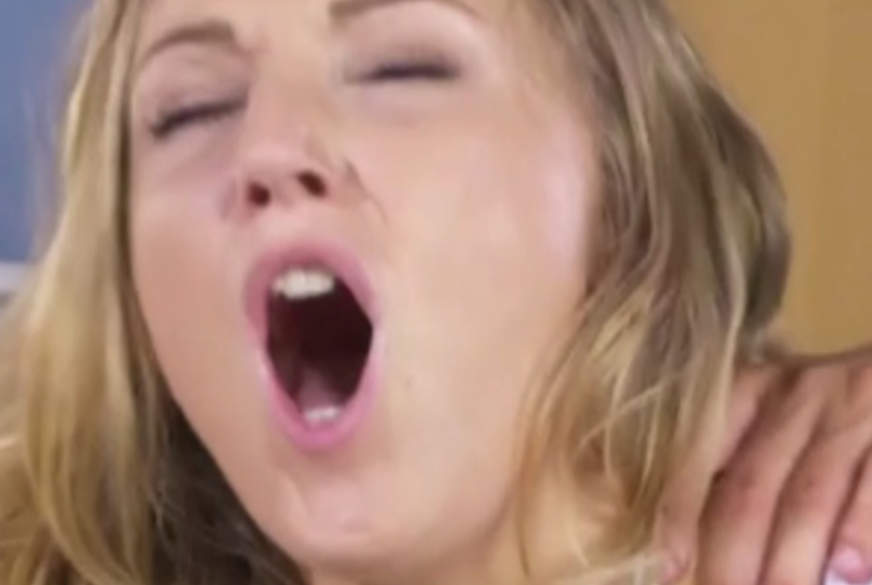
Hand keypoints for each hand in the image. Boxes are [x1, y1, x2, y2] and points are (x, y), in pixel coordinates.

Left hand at [658, 345, 871, 584]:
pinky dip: (856, 535)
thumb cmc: (840, 412)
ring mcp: (852, 411)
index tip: (667, 565)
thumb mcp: (790, 418)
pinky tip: (849, 573)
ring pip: (806, 501)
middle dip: (732, 558)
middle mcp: (795, 396)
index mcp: (753, 390)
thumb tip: (703, 542)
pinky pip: (871, 490)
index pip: (700, 455)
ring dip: (788, 565)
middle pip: (749, 490)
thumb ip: (752, 469)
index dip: (679, 513)